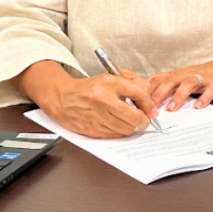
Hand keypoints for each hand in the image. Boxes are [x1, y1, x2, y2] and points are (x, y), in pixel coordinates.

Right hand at [42, 70, 158, 138]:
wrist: (62, 98)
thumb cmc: (88, 88)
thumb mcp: (110, 76)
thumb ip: (132, 81)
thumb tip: (149, 95)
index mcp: (110, 83)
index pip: (140, 94)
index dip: (149, 103)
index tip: (149, 108)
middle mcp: (103, 99)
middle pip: (136, 117)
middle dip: (144, 120)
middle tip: (143, 120)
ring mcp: (98, 116)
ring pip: (127, 129)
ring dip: (130, 126)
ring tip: (126, 120)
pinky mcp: (92, 129)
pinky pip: (115, 135)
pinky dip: (118, 131)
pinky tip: (114, 123)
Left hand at [149, 50, 212, 110]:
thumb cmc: (206, 74)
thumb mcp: (185, 75)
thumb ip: (167, 80)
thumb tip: (147, 85)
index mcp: (178, 75)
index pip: (158, 81)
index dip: (147, 92)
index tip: (137, 104)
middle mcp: (187, 74)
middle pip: (170, 81)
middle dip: (159, 95)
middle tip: (150, 109)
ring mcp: (202, 78)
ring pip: (188, 84)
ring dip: (179, 96)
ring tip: (171, 109)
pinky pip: (209, 91)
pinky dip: (204, 98)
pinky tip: (199, 107)